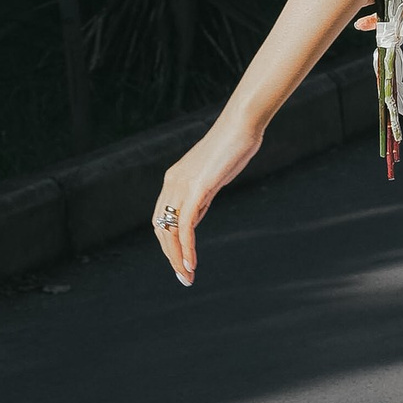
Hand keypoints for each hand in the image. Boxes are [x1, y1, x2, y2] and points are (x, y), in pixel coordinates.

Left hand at [152, 105, 263, 288]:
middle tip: (183, 276)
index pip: (161, 219)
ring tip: (186, 276)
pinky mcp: (198, 187)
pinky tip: (191, 263)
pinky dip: (186, 247)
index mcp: (174, 180)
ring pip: (170, 230)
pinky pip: (186, 225)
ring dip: (177, 257)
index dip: (167, 243)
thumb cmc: (233, 146)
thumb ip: (201, 197)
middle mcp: (172, 183)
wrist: (242, 125)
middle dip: (170, 256)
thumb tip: (194, 217)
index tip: (180, 262)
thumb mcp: (213, 177)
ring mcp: (183, 185)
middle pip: (160, 228)